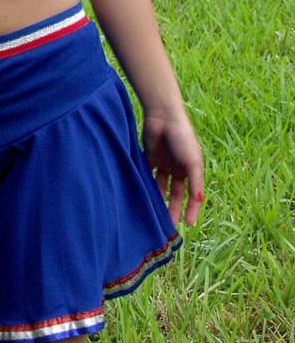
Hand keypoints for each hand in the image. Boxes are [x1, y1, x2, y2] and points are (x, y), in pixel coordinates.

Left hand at [142, 110, 203, 226]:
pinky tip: (144, 198)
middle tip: (169, 226)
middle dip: (173, 209)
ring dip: (159, 200)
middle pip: (176, 194)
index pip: (192, 194)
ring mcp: (164, 164)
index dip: (191, 209)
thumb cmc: (182, 136)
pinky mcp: (150, 158)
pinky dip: (146, 186)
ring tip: (154, 215)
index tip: (188, 224)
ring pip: (161, 187)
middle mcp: (178, 168)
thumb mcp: (193, 160)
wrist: (162, 116)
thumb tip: (199, 200)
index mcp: (192, 169)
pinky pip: (148, 176)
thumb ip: (196, 180)